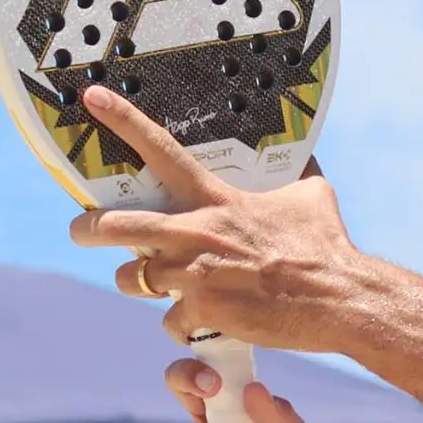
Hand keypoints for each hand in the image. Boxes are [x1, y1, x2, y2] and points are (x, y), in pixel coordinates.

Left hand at [67, 85, 366, 353]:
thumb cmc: (327, 244)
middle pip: (115, 226)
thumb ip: (295, 170)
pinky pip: (170, 321)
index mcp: (216, 199)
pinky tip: (202, 321)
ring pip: (132, 279)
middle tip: (82, 230)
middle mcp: (196, 233)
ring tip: (153, 284)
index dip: (122, 120)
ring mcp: (194, 275)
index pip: (160, 150)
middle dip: (88, 228)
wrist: (339, 298)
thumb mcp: (311, 194)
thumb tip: (304, 144)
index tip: (92, 99)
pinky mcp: (202, 313)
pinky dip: (183, 323)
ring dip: (137, 282)